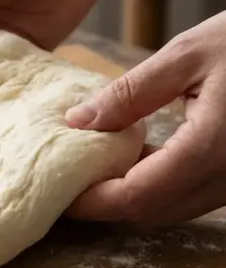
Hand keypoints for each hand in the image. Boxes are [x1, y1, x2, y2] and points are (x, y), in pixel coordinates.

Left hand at [65, 11, 225, 226]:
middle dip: (106, 203)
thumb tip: (77, 123)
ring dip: (130, 196)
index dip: (92, 202)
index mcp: (212, 148)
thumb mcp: (187, 54)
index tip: (58, 192)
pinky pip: (192, 195)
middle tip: (68, 179)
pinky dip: (157, 185)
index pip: (137, 196)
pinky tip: (136, 156)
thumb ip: (130, 93)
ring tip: (95, 165)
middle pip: (152, 213)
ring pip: (172, 209)